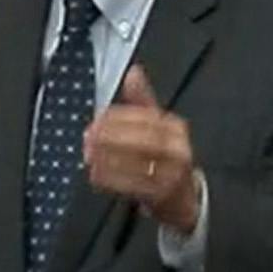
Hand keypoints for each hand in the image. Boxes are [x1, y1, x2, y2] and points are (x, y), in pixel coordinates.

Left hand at [83, 64, 198, 232]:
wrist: (184, 199)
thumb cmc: (166, 159)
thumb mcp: (158, 128)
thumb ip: (142, 101)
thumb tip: (133, 72)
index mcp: (176, 128)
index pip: (145, 117)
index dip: (118, 118)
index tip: (96, 120)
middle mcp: (179, 149)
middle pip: (142, 139)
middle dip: (112, 138)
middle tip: (88, 138)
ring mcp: (174, 173)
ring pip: (138, 162)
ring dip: (108, 159)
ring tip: (88, 155)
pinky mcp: (164, 195)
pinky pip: (135, 185)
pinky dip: (113, 179)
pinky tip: (96, 175)